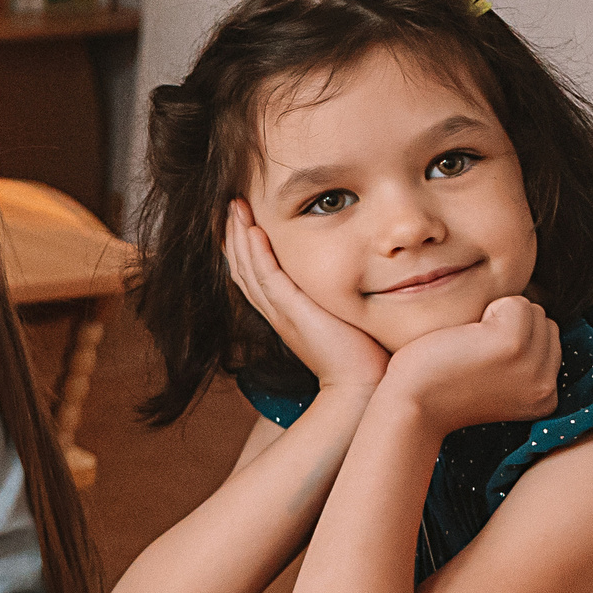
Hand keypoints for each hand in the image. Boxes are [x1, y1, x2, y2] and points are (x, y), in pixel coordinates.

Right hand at [224, 201, 389, 392]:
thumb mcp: (343, 319)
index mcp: (284, 312)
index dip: (244, 247)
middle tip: (231, 205)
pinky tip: (254, 230)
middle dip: (234, 235)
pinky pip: (267, 277)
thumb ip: (339, 299)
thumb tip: (358, 278)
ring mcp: (281, 312)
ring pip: (247, 268)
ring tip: (235, 208)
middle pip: (241, 268)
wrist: (360, 387)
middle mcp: (275, 311)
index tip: (243, 219)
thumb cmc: (361, 357)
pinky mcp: (292, 312)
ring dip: (239, 236)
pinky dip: (257, 253)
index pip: (254, 274)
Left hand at [381, 294, 559, 435]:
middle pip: (544, 322)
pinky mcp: (512, 343)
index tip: (482, 364)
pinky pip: (515, 302)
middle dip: (508, 326)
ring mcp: (531, 364)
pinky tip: (465, 339)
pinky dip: (486, 309)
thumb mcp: (499, 382)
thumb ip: (525, 361)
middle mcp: (546, 386)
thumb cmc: (442, 385)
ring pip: (532, 310)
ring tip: (470, 349)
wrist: (410, 405)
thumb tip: (537, 315)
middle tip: (473, 356)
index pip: (549, 340)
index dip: (512, 339)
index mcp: (546, 398)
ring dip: (497, 318)